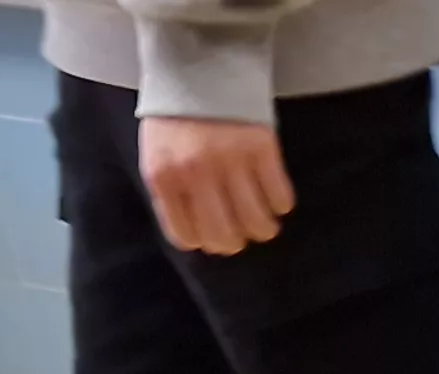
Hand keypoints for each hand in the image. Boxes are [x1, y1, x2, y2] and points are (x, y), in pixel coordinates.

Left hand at [139, 117, 292, 256]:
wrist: (198, 66)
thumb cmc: (175, 116)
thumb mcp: (157, 155)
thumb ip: (171, 193)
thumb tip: (200, 236)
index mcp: (164, 177)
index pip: (186, 236)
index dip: (203, 240)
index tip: (213, 233)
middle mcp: (196, 174)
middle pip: (224, 236)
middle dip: (235, 242)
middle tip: (241, 232)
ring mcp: (231, 162)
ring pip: (257, 223)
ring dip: (262, 229)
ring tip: (263, 221)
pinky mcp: (262, 149)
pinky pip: (280, 197)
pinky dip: (280, 204)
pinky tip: (274, 197)